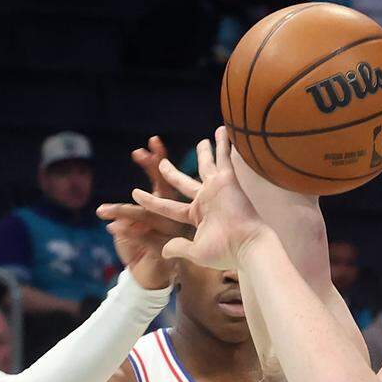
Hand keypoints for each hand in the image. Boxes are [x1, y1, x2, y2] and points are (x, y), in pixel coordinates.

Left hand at [97, 136, 190, 289]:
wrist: (145, 279)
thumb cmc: (137, 249)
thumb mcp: (127, 227)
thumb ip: (125, 215)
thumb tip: (115, 213)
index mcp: (165, 208)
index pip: (163, 181)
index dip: (157, 162)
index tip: (147, 143)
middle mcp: (173, 218)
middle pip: (162, 191)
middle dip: (151, 169)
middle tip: (138, 152)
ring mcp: (172, 233)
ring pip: (148, 216)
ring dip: (123, 212)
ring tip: (101, 211)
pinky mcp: (166, 252)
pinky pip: (146, 238)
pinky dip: (128, 234)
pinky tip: (111, 229)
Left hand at [129, 127, 264, 271]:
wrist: (246, 247)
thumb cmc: (224, 252)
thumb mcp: (196, 251)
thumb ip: (179, 247)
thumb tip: (164, 250)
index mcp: (196, 216)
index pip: (168, 206)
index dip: (151, 200)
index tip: (135, 193)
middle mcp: (205, 200)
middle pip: (183, 182)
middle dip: (171, 172)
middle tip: (161, 162)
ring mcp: (216, 189)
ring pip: (206, 165)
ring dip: (205, 152)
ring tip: (202, 141)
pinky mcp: (228, 181)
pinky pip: (224, 158)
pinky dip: (224, 144)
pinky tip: (222, 130)